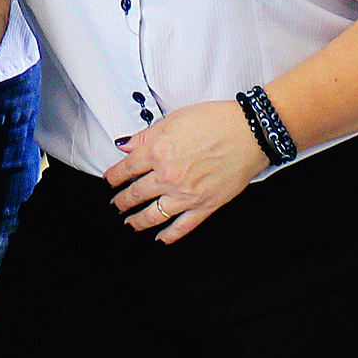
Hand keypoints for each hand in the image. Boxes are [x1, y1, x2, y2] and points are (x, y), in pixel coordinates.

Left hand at [104, 101, 267, 242]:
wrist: (248, 132)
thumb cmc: (215, 120)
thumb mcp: (174, 118)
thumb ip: (147, 135)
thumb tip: (126, 146)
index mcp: (157, 151)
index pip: (126, 168)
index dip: (114, 176)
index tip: (109, 180)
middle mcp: (168, 176)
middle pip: (136, 193)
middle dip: (122, 200)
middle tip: (115, 204)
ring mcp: (185, 194)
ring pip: (153, 214)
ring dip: (138, 221)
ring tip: (129, 223)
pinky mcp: (204, 206)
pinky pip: (182, 226)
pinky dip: (169, 235)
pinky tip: (160, 239)